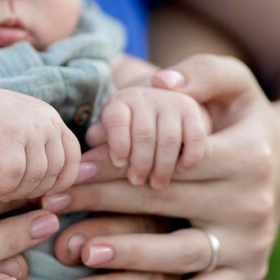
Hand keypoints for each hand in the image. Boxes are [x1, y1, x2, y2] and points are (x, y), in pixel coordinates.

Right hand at [0, 88, 80, 200]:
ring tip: (5, 193)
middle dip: (36, 190)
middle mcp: (46, 121)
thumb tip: (56, 195)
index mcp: (53, 121)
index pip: (72, 157)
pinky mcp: (7, 135)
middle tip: (17, 196)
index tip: (44, 193)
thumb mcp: (25, 136)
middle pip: (55, 169)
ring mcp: (28, 127)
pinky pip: (16, 172)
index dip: (62, 181)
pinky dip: (7, 186)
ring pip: (37, 173)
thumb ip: (42, 155)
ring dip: (21, 191)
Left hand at [45, 54, 279, 279]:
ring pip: (183, 251)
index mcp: (246, 156)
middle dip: (105, 202)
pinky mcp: (250, 271)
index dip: (117, 163)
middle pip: (165, 202)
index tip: (74, 167)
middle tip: (57, 204)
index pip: (169, 160)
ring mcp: (252, 241)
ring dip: (132, 254)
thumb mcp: (234, 86)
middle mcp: (252, 201)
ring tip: (86, 252)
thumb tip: (162, 80)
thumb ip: (203, 73)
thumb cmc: (242, 125)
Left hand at [54, 215, 219, 279]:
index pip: (142, 221)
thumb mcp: (123, 208)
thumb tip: (47, 202)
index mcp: (173, 217)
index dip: (102, 233)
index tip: (65, 249)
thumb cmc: (130, 227)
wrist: (193, 248)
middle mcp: (197, 255)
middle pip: (163, 272)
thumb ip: (94, 202)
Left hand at [87, 86, 208, 188]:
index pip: (117, 120)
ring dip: (162, 165)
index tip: (120, 163)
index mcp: (120, 101)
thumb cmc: (124, 131)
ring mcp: (172, 102)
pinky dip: (189, 157)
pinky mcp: (194, 111)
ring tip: (157, 184)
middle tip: (137, 181)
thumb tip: (85, 165)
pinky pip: (195, 138)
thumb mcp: (106, 134)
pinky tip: (181, 171)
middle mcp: (145, 95)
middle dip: (140, 163)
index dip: (118, 145)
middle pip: (144, 134)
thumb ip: (99, 145)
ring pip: (168, 139)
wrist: (157, 108)